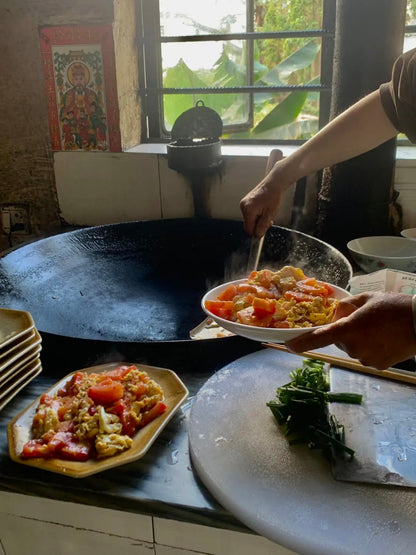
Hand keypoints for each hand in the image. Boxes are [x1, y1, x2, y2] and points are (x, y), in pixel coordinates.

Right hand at [240, 159, 289, 236]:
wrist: (273, 184)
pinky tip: (262, 210)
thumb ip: (263, 226)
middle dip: (257, 226)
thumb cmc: (273, 196)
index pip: (249, 229)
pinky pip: (249, 214)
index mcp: (248, 210)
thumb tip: (258, 235)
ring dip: (257, 220)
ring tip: (266, 214)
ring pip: (249, 220)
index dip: (256, 232)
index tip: (263, 231)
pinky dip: (255, 215)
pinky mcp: (245, 203)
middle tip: (267, 221)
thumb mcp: (270, 214)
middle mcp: (243, 207)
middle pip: (248, 225)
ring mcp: (243, 204)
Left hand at [285, 292, 415, 369]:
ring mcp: (365, 359)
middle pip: (339, 340)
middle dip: (345, 331)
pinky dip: (370, 348)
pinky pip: (365, 356)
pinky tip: (384, 338)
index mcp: (349, 329)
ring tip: (378, 328)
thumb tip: (335, 315)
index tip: (287, 345)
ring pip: (352, 348)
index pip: (319, 338)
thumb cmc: (394, 306)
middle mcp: (354, 347)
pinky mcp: (376, 366)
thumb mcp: (366, 298)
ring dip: (358, 340)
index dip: (301, 343)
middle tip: (364, 320)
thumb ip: (346, 306)